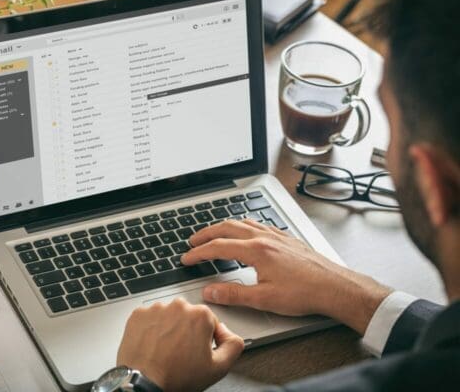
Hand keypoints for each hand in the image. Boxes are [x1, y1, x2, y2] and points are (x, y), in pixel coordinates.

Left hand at [117, 298, 243, 391]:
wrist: (144, 383)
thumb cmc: (176, 376)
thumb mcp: (218, 368)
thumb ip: (234, 345)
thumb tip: (231, 335)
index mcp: (200, 315)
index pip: (210, 322)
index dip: (206, 339)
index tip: (198, 350)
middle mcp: (178, 306)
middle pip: (188, 317)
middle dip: (187, 331)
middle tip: (182, 353)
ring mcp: (156, 309)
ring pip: (168, 316)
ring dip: (169, 329)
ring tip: (166, 350)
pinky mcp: (138, 314)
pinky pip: (149, 319)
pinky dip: (151, 329)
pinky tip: (153, 345)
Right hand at [182, 220, 390, 333]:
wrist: (335, 287)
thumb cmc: (305, 293)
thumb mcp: (264, 299)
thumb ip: (233, 294)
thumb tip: (210, 292)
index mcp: (256, 250)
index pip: (218, 247)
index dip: (199, 253)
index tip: (187, 258)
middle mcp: (265, 238)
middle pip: (227, 228)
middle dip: (206, 233)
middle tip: (193, 241)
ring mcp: (277, 235)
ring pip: (243, 222)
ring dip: (224, 226)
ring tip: (214, 233)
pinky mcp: (286, 239)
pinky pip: (259, 224)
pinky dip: (244, 225)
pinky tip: (246, 231)